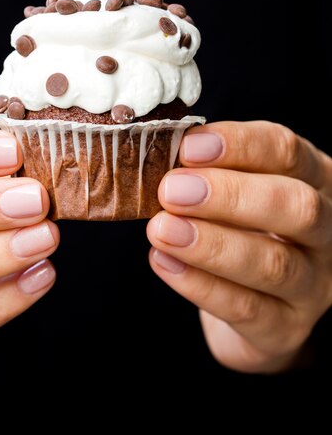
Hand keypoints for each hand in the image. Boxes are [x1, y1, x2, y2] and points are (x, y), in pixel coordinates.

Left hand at [147, 121, 331, 372]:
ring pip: (273, 264)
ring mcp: (314, 285)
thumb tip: (160, 152)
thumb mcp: (235, 190)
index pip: (288, 153)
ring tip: (161, 229)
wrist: (254, 303)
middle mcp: (326, 232)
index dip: (240, 146)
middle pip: (297, 207)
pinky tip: (165, 262)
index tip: (189, 146)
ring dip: (211, 244)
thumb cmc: (241, 228)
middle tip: (171, 190)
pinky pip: (247, 309)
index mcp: (315, 181)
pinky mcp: (287, 329)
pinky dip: (201, 285)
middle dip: (230, 196)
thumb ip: (209, 170)